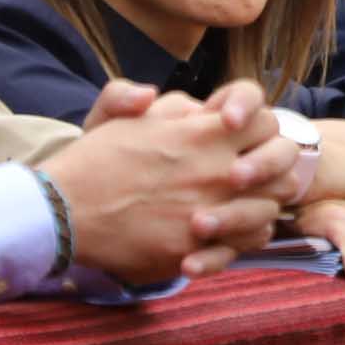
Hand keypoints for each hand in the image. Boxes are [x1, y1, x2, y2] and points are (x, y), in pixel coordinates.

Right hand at [39, 79, 297, 280]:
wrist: (64, 214)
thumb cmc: (93, 161)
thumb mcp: (117, 114)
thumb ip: (148, 97)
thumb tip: (165, 99)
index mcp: (202, 134)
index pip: (266, 120)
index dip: (260, 125)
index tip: (240, 133)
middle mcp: (214, 172)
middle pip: (281, 165)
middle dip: (273, 165)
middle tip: (252, 170)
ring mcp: (210, 212)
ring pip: (271, 207)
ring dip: (263, 202)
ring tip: (241, 201)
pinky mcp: (198, 248)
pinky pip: (248, 241)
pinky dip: (246, 235)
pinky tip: (230, 229)